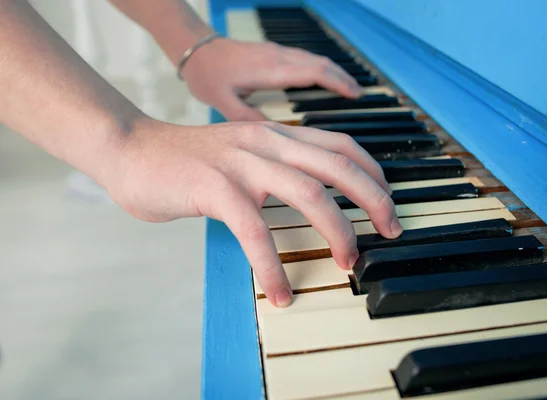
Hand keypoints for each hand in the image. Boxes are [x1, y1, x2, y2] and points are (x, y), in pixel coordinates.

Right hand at [112, 119, 402, 306]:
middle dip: (373, 199)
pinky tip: (279, 291)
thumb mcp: (241, 151)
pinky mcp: (214, 187)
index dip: (372, 172)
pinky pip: (255, 229)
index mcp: (275, 133)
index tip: (388, 200)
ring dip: (337, 230)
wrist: (130, 150)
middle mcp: (266, 141)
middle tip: (391, 230)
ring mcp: (241, 162)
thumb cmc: (187, 160)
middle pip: (337, 165)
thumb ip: (275, 164)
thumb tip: (312, 194)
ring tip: (348, 262)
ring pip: (308, 193)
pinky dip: (272, 265)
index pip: (340, 144)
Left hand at [180, 38, 361, 120]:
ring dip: (334, 72)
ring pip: (314, 59)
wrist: (194, 49)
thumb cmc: (207, 74)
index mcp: (270, 69)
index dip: (338, 83)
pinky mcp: (273, 53)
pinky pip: (305, 58)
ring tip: (349, 89)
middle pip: (321, 63)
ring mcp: (276, 52)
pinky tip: (323, 79)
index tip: (355, 95)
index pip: (314, 72)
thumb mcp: (224, 101)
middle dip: (343, 78)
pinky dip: (321, 69)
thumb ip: (249, 118)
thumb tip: (277, 138)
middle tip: (360, 95)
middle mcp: (277, 57)